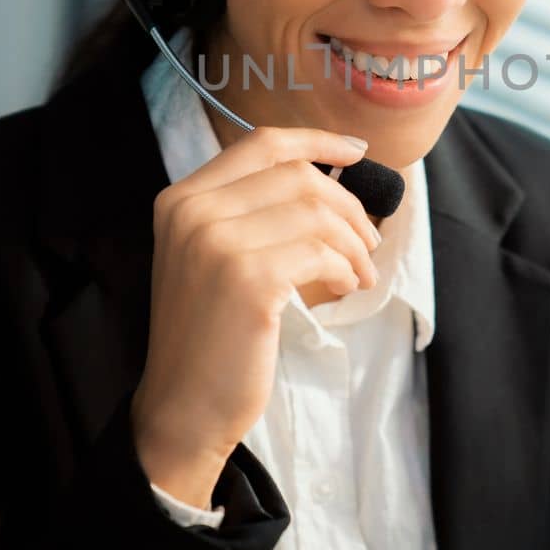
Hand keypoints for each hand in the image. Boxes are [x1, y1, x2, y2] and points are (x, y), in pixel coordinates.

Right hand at [130, 127, 381, 506]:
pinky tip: (344, 288)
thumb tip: (335, 181)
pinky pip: (321, 253)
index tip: (357, 154)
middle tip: (368, 242)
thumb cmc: (211, 336)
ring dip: (354, 242)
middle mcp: (193, 212)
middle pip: (299, 176)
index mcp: (181, 199)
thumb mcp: (212, 259)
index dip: (317, 141)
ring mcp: (216, 244)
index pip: (261, 144)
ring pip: (316, 212)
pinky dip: (345, 268)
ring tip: (359, 273)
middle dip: (348, 205)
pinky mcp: (248, 280)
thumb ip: (253, 215)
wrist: (183, 407)